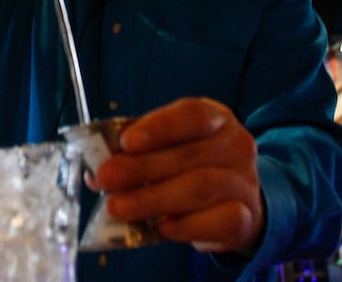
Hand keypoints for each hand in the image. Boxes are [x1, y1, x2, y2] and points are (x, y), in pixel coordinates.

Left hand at [90, 98, 264, 254]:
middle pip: (188, 155)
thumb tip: (97, 172)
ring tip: (118, 207)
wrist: (234, 201)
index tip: (126, 141)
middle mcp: (236, 146)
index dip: (158, 127)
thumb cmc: (191, 167)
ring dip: (152, 199)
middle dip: (141, 168)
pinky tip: (160, 226)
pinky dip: (185, 225)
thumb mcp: (168, 148)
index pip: (192, 115)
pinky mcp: (245, 218)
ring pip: (199, 188)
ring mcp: (244, 182)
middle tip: (105, 178)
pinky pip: (216, 221)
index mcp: (216, 119)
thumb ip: (138, 152)